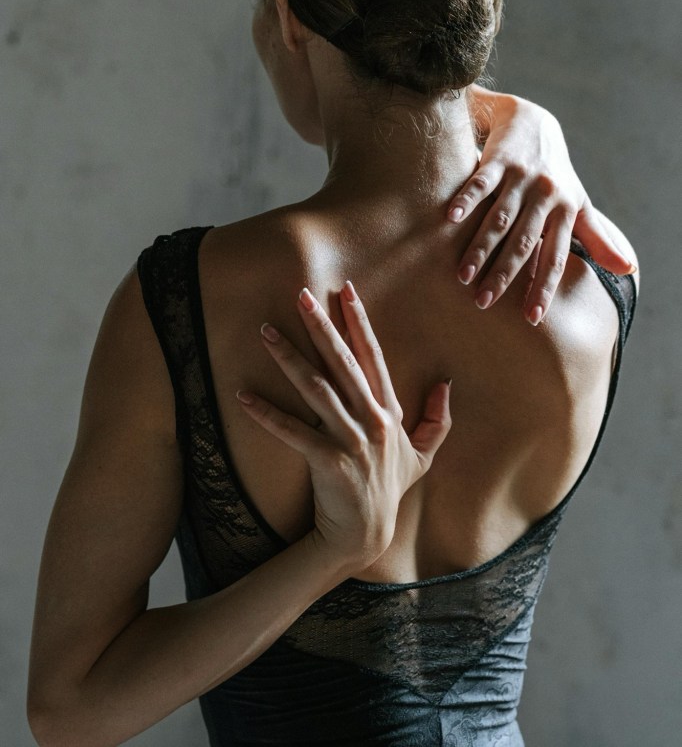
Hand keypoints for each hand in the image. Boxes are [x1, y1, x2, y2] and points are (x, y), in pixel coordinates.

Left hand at [236, 282, 450, 572]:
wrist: (366, 536)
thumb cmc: (389, 491)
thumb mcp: (422, 456)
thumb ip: (436, 421)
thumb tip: (446, 385)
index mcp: (388, 412)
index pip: (372, 357)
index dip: (359, 322)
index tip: (346, 291)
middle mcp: (372, 420)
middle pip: (342, 363)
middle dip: (321, 325)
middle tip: (300, 294)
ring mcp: (351, 441)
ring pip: (316, 389)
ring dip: (288, 358)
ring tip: (265, 332)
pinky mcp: (328, 462)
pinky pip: (292, 432)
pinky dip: (266, 413)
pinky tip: (244, 394)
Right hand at [448, 91, 636, 323]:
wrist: (533, 121)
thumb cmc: (556, 173)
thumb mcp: (579, 203)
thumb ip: (598, 239)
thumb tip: (630, 269)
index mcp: (565, 211)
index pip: (555, 257)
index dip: (543, 288)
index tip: (531, 318)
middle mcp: (546, 195)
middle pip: (523, 242)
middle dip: (504, 274)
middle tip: (483, 303)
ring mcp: (521, 177)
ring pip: (500, 218)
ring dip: (480, 247)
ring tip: (463, 275)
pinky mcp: (499, 160)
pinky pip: (481, 182)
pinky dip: (466, 199)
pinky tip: (450, 219)